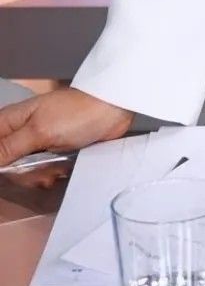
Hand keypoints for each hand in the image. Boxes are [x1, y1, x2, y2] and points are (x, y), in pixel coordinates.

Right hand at [0, 86, 132, 169]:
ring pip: (22, 171)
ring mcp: (35, 143)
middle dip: (22, 173)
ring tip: (56, 169)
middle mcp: (19, 132)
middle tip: (41, 170)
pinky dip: (50, 174)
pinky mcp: (51, 152)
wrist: (112, 110)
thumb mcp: (38, 131)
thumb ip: (8, 147)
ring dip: (39, 175)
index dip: (0, 163)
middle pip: (5, 164)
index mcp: (9, 121)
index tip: (13, 169)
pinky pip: (41, 171)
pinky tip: (61, 171)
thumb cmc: (76, 113)